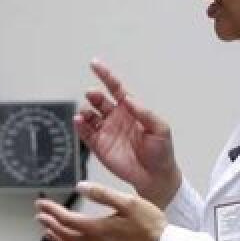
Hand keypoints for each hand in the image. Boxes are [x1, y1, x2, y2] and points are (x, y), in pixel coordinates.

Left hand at [35, 181, 166, 240]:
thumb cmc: (151, 227)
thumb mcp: (129, 202)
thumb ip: (102, 194)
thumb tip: (80, 187)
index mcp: (97, 228)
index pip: (65, 219)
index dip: (50, 210)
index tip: (40, 204)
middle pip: (64, 233)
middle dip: (49, 222)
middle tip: (39, 215)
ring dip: (56, 238)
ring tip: (47, 231)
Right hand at [77, 59, 180, 207]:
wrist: (155, 176)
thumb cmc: (161, 151)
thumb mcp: (160, 128)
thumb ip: (144, 113)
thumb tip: (127, 99)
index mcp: (130, 109)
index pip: (115, 88)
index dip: (105, 75)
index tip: (94, 64)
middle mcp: (116, 118)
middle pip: (99, 100)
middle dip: (94, 95)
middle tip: (92, 94)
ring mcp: (106, 132)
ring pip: (89, 116)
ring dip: (85, 111)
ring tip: (85, 114)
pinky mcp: (99, 146)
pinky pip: (86, 133)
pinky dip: (80, 126)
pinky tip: (79, 122)